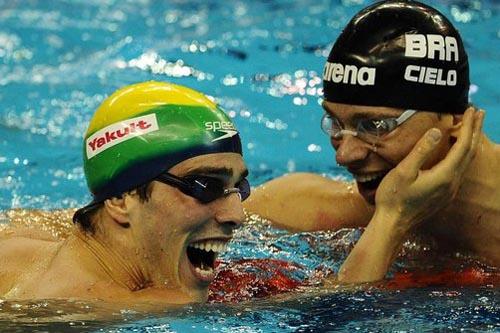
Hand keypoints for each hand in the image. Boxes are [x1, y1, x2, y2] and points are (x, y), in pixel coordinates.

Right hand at [375, 107, 483, 230]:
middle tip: (479, 112)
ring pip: (466, 161)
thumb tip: (437, 131)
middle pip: (470, 152)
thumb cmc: (394, 197)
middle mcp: (452, 183)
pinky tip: (457, 150)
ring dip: (470, 142)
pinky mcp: (444, 195)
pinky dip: (462, 153)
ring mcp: (450, 190)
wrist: (393, 224)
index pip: (462, 145)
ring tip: (471, 127)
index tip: (470, 109)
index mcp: (445, 175)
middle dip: (475, 130)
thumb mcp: (404, 171)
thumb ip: (421, 150)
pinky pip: (459, 169)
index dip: (468, 126)